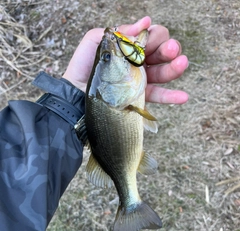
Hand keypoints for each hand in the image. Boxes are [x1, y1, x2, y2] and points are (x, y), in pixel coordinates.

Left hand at [63, 16, 188, 104]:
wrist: (76, 94)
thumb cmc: (84, 67)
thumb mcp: (96, 41)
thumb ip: (119, 31)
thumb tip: (145, 21)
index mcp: (129, 48)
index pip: (151, 37)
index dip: (155, 36)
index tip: (150, 40)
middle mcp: (138, 63)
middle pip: (161, 53)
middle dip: (169, 48)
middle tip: (171, 49)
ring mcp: (140, 81)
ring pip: (164, 72)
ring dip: (175, 67)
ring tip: (182, 63)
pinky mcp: (140, 98)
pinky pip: (159, 96)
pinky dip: (172, 96)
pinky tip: (184, 96)